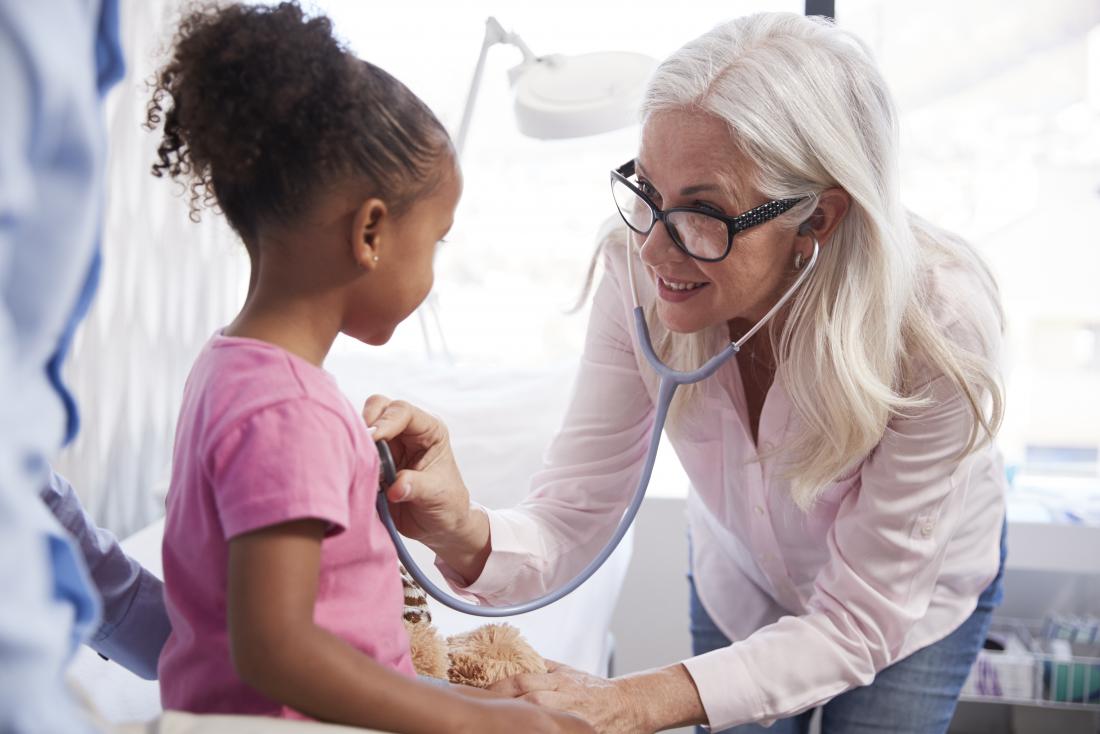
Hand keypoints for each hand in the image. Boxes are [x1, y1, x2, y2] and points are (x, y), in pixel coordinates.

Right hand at [363, 396, 486, 568]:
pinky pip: (355, 448)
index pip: (403, 411)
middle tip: (360, 448)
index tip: (373, 439)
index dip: (385, 421)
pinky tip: (349, 470)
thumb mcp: (436, 495)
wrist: (438, 526)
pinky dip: (349, 455)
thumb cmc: (447, 505)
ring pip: (362, 426)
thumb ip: (416, 487)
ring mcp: (388, 444)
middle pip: (378, 407)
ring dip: (355, 440)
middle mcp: (407, 432)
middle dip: (366, 423)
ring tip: (354, 461)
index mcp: (429, 430)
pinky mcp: (373, 460)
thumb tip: (395, 487)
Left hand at [489, 660, 646, 733]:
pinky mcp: (579, 732)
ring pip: (540, 720)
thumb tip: (514, 659)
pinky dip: (541, 730)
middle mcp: (564, 697)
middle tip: (478, 709)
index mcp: (559, 680)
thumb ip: (543, 667)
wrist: (629, 705)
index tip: (477, 690)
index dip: (498, 686)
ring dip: (518, 720)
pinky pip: (556, 731)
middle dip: (503, 704)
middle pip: (528, 700)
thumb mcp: (568, 672)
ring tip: (495, 724)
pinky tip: (520, 731)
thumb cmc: (595, 690)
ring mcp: (572, 719)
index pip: (522, 680)